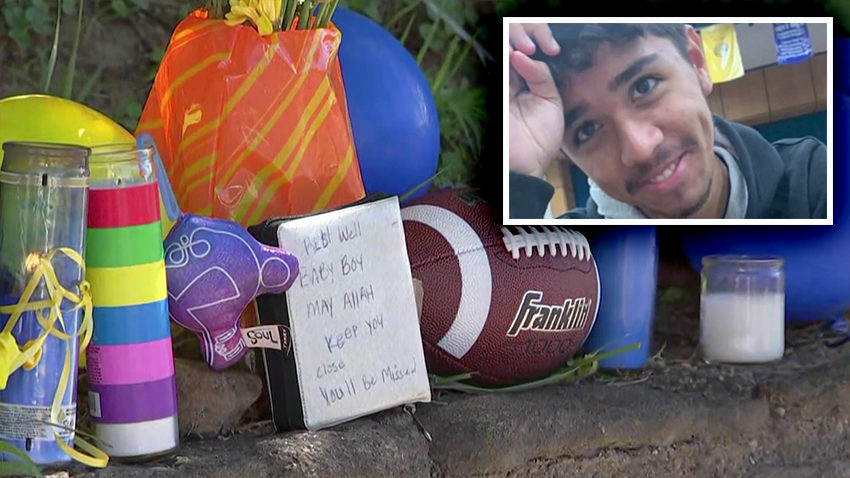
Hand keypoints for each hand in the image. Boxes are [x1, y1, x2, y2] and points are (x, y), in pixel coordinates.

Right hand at [508, 23, 563, 178]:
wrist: (527, 164)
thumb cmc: (542, 139)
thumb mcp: (552, 102)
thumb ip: (542, 76)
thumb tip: (524, 55)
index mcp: (529, 87)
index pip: (527, 59)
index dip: (531, 48)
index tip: (540, 44)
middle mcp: (514, 87)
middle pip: (514, 57)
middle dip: (521, 45)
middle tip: (529, 43)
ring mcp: (503, 91)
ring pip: (504, 61)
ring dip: (512, 50)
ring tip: (522, 47)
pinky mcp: (493, 97)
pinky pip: (498, 73)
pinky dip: (505, 61)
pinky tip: (513, 54)